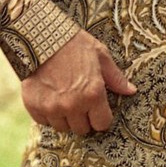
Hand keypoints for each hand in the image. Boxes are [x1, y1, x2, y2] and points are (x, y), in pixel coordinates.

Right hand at [21, 30, 135, 134]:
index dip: (101, 117)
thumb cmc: (73, 44)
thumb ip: (115, 77)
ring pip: (63, 127)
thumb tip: (131, 91)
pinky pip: (44, 122)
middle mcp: (73, 105)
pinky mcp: (34, 107)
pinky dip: (47, 113)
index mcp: (93, 94)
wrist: (40, 38)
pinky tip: (49, 97)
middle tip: (79, 101)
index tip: (97, 110)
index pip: (102, 124)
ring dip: (65, 117)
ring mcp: (52, 108)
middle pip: (82, 129)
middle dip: (83, 118)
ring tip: (63, 97)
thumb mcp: (100, 55)